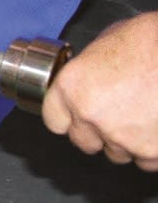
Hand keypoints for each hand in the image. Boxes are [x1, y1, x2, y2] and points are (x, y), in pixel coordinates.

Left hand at [41, 13, 157, 170]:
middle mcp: (90, 115)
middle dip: (96, 132)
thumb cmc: (151, 41)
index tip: (76, 115)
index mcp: (72, 87)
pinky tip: (155, 125)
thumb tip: (87, 79)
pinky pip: (145, 161)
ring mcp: (121, 136)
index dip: (68, 117)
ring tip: (141, 114)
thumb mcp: (105, 45)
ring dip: (125, 140)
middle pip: (83, 141)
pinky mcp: (152, 151)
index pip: (54, 120)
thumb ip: (89, 71)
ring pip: (116, 153)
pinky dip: (150, 148)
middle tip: (116, 113)